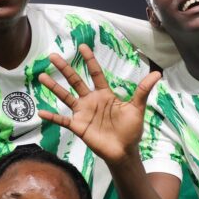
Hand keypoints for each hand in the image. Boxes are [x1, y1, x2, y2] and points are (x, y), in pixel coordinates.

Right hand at [38, 44, 159, 164]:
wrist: (124, 151)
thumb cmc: (131, 130)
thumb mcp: (137, 108)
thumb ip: (143, 90)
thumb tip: (158, 73)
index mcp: (104, 94)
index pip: (95, 73)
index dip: (89, 60)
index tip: (82, 46)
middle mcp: (91, 101)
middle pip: (75, 81)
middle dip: (65, 68)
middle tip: (53, 56)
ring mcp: (83, 113)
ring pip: (65, 96)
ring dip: (54, 87)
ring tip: (42, 76)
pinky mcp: (78, 126)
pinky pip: (62, 120)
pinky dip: (52, 116)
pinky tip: (41, 112)